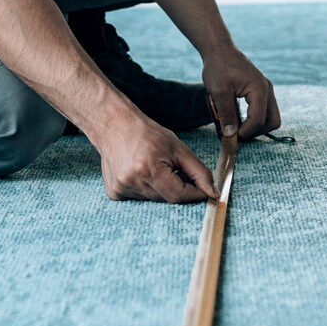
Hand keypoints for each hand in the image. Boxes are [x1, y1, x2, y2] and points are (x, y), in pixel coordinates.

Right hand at [93, 109, 216, 202]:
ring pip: (155, 200)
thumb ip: (198, 172)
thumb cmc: (146, 133)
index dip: (195, 194)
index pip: (179, 195)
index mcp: (148, 169)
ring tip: (153, 167)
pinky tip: (141, 172)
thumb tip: (213, 193)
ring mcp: (120, 189)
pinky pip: (140, 199)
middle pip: (167, 199)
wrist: (114, 125)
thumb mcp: (178, 148)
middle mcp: (132, 182)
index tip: (204, 191)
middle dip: (177, 188)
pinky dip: (147, 189)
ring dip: (161, 189)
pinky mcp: (114, 193)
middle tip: (175, 170)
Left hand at [202, 47, 280, 140]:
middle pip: (272, 122)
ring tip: (236, 127)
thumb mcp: (219, 91)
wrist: (219, 49)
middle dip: (255, 132)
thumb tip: (230, 135)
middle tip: (236, 134)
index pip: (259, 120)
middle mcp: (267, 90)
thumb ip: (226, 113)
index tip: (229, 136)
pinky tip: (238, 118)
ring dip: (255, 126)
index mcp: (259, 89)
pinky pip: (264, 110)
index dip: (245, 132)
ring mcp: (266, 89)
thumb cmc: (218, 66)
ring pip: (270, 117)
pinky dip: (254, 118)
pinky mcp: (260, 90)